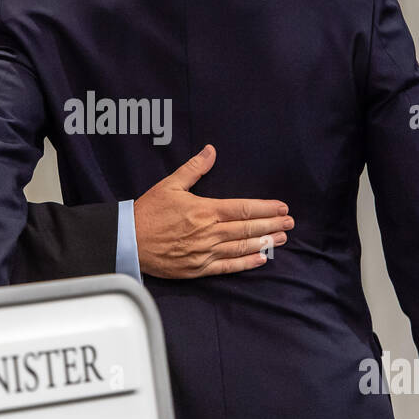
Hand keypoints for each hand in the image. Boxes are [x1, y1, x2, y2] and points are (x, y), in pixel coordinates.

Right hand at [134, 144, 292, 277]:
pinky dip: (246, 263)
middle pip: (248, 229)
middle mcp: (209, 232)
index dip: (266, 209)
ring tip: (281, 239)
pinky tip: (261, 259)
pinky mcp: (198, 268)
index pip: (244, 209)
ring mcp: (205, 252)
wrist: (128, 241)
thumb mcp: (170, 184)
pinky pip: (228, 267)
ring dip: (265, 243)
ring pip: (242, 247)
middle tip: (290, 223)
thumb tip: (211, 150)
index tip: (282, 208)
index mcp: (205, 210)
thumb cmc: (148, 211)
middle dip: (272, 225)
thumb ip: (194, 168)